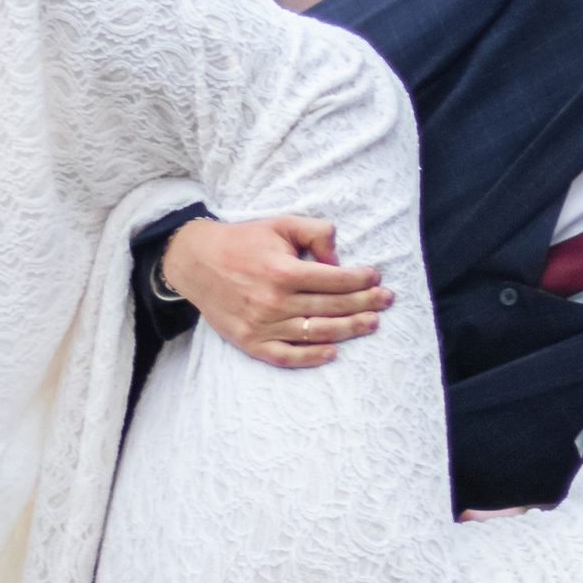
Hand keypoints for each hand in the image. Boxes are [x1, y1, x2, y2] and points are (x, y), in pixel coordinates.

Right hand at [162, 214, 389, 367]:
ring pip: (316, 333)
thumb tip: (338, 259)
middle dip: (364, 304)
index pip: (334, 280)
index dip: (360, 280)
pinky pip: (286, 356)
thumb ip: (315, 233)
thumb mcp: (280, 224)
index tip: (376, 278)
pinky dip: (311, 357)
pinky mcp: (250, 342)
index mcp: (283, 271)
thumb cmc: (243, 241)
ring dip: (348, 330)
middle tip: (386, 301)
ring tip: (371, 323)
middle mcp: (274, 301)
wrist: (196, 262)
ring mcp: (262, 325)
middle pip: (331, 308)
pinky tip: (333, 353)